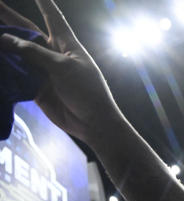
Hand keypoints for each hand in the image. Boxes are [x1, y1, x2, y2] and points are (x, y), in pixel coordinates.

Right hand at [0, 0, 122, 142]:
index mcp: (66, 44)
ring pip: (17, 53)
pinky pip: (16, 74)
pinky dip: (4, 68)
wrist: (93, 123)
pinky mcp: (35, 87)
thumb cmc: (86, 91)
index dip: (44, 3)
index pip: (53, 17)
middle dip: (8, 19)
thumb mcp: (63, 67)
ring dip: (2, 44)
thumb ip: (35, 53)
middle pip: (26, 32)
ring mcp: (42, 70)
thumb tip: (6, 39)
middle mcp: (53, 54)